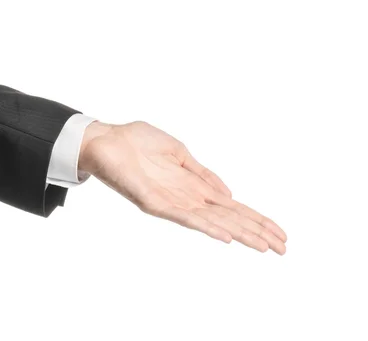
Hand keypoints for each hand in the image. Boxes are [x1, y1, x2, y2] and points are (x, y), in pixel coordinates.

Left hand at [78, 121, 286, 253]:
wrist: (106, 140)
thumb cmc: (137, 143)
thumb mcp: (179, 154)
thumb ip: (204, 175)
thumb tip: (230, 194)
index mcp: (194, 187)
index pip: (232, 207)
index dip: (257, 219)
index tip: (280, 234)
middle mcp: (186, 198)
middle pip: (229, 219)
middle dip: (256, 233)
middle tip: (284, 249)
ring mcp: (171, 202)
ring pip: (212, 222)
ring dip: (239, 234)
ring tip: (264, 246)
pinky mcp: (153, 202)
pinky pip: (183, 217)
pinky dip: (205, 226)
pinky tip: (225, 236)